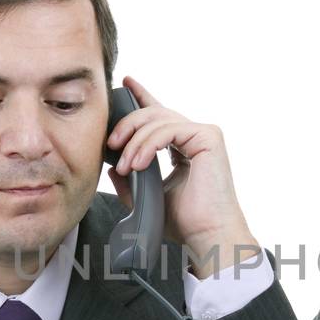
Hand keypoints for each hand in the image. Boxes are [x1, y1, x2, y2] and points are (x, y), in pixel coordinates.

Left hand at [104, 76, 259, 276]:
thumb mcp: (148, 196)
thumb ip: (131, 179)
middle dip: (127, 124)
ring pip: (158, 120)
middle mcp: (196, 136)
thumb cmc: (185, 222)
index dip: (141, 96)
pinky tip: (138, 163)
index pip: (160, 115)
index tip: (125, 85)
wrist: (207, 235)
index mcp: (184, 145)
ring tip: (124, 166)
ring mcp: (204, 134)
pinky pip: (168, 130)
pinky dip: (148, 145)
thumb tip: (110, 166)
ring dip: (134, 142)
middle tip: (111, 144)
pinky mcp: (208, 137)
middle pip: (154, 113)